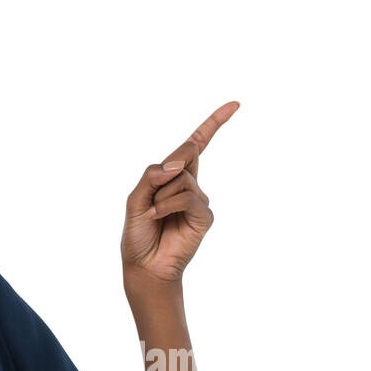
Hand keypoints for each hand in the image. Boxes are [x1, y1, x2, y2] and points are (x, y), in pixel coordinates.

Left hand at [122, 101, 238, 289]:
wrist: (144, 265)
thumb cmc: (139, 233)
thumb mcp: (135, 198)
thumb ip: (151, 175)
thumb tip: (175, 165)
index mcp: (174, 176)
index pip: (197, 145)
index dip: (214, 123)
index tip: (235, 105)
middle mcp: (190, 184)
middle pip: (185, 154)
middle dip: (164, 172)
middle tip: (151, 201)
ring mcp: (199, 200)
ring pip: (182, 179)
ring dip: (161, 196)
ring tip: (154, 215)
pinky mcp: (204, 216)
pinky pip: (188, 197)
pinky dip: (168, 205)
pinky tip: (159, 217)